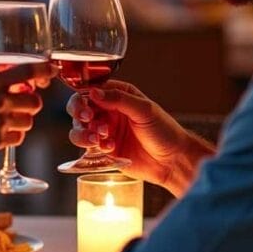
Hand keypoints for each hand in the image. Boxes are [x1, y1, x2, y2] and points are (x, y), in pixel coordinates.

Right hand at [0, 61, 57, 164]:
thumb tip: (23, 85)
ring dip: (19, 123)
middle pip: (34, 102)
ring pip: (28, 121)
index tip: (52, 69)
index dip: (44, 70)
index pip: (27, 71)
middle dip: (29, 105)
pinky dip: (11, 137)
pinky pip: (18, 138)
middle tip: (16, 107)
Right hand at [67, 80, 213, 190]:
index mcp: (119, 96)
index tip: (86, 108)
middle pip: (80, 109)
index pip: (92, 91)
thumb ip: (118, 99)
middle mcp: (109, 112)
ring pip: (80, 129)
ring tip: (97, 139)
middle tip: (88, 120)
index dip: (83, 98)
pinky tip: (110, 147)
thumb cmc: (164, 130)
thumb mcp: (144, 110)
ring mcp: (106, 131)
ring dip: (83, 133)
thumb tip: (93, 92)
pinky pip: (89, 147)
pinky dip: (95, 147)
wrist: (173, 160)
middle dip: (80, 114)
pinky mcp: (105, 149)